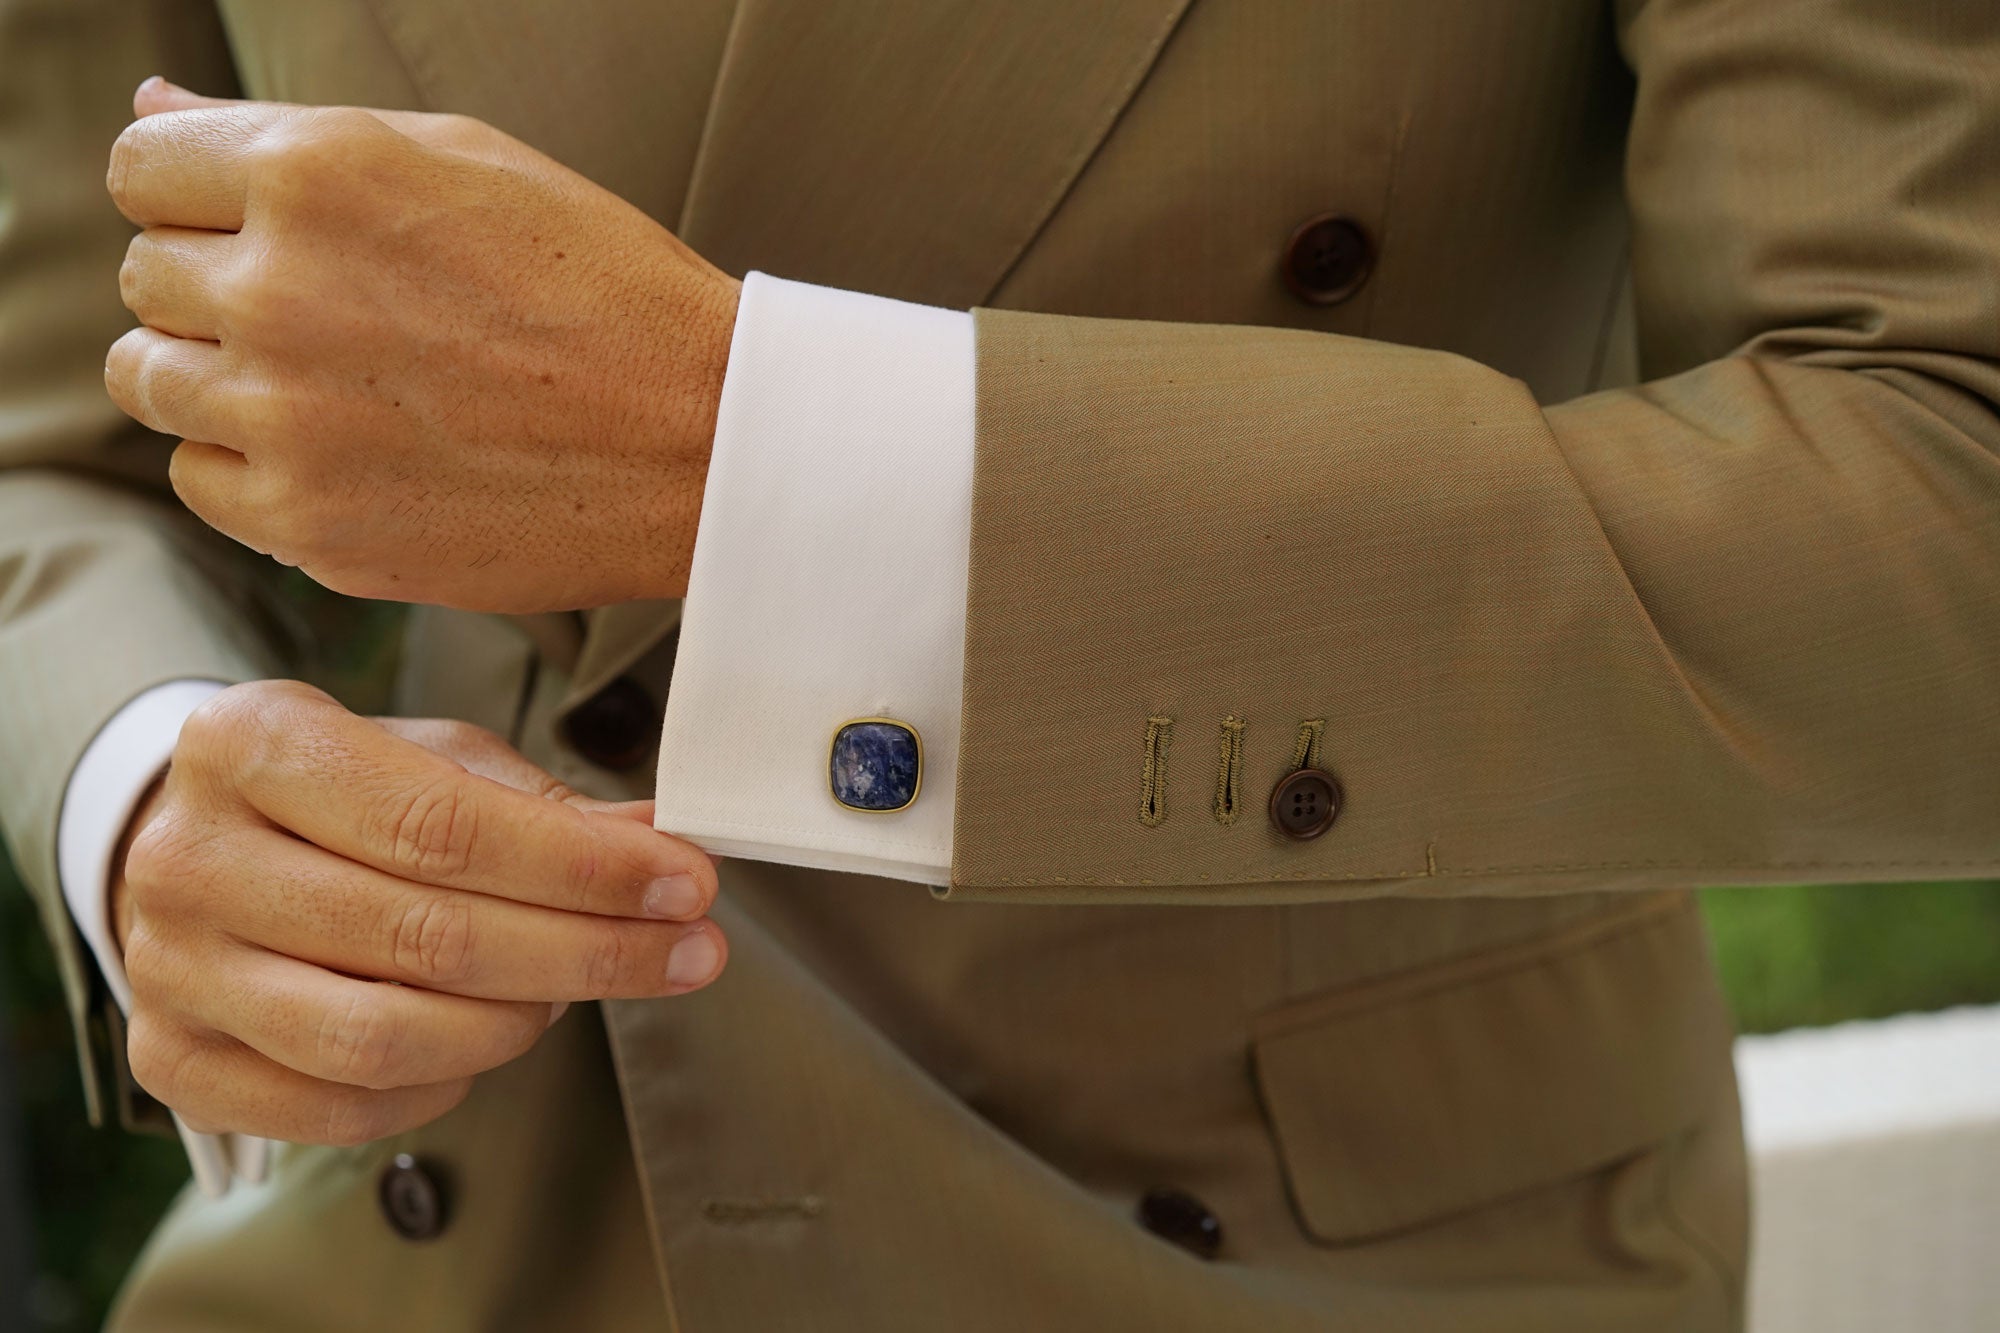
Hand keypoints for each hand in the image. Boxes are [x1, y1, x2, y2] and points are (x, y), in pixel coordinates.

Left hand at [103, 79, 739, 612]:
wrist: (704, 443)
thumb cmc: (606, 293)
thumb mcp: (466, 162)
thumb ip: (295, 133)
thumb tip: (155, 107)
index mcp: (317, 175)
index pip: (142, 169)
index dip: (201, 198)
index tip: (260, 233)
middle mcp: (281, 291)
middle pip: (148, 279)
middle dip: (218, 289)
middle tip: (331, 319)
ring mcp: (289, 418)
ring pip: (153, 383)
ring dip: (220, 378)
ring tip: (334, 387)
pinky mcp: (311, 523)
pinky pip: (203, 482)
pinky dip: (253, 468)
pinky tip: (345, 452)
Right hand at [112, 680, 725, 1145]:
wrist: (197, 842)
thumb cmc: (336, 793)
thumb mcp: (432, 758)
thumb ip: (542, 805)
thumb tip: (660, 843)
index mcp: (253, 743)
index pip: (443, 826)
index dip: (583, 867)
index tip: (687, 884)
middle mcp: (190, 858)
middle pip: (425, 936)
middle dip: (587, 951)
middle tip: (687, 951)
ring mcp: (171, 970)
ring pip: (383, 1038)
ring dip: (518, 1023)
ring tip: (575, 990)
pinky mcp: (175, 1062)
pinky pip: (342, 1107)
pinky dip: (445, 1083)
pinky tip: (491, 1037)